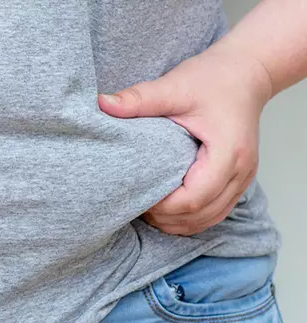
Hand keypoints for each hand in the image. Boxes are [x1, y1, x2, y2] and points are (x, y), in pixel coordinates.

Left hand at [98, 42, 272, 235]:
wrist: (246, 72)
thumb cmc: (214, 78)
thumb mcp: (174, 86)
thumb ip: (139, 98)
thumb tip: (102, 103)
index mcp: (228, 153)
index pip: (194, 198)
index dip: (163, 206)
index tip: (137, 196)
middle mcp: (241, 171)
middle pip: (201, 215)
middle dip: (165, 217)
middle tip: (135, 205)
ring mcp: (243, 179)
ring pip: (209, 219)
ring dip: (177, 222)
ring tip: (147, 209)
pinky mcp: (238, 180)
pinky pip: (215, 212)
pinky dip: (190, 217)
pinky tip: (166, 209)